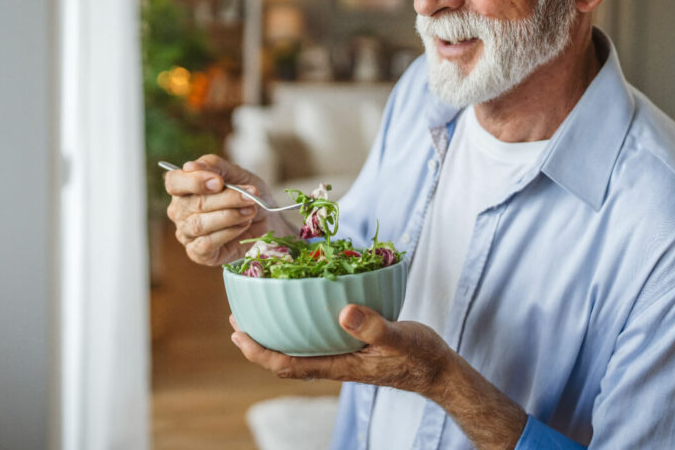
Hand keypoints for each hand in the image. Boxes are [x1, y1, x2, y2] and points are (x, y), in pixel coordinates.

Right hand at [164, 154, 289, 265]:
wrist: (267, 219)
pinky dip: (228, 232)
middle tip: (250, 196)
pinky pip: (207, 243)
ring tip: (250, 211)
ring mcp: (186, 233)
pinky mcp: (198, 252)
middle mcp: (180, 211)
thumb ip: (215, 166)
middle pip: (194, 203)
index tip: (219, 182)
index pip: (174, 182)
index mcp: (184, 188)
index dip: (194, 181)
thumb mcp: (236, 174)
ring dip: (230, 216)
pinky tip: (243, 225)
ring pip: (199, 224)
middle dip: (226, 198)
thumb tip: (190, 166)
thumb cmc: (246, 194)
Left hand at [231, 304, 527, 449]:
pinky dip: (300, 323)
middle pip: (284, 359)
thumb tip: (343, 312)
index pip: (287, 365)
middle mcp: (334, 363)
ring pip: (298, 348)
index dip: (259, 352)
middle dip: (257, 342)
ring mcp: (342, 356)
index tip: (238, 334)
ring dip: (276, 333)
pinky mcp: (352, 346)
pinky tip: (302, 305)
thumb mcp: (399, 338)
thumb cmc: (420, 357)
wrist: (438, 369)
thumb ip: (373, 327)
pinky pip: (316, 338)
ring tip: (260, 311)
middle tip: (236, 318)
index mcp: (339, 366)